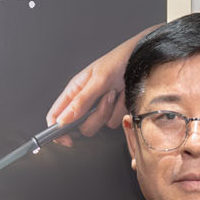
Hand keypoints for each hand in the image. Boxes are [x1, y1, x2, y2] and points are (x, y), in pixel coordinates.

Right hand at [46, 26, 156, 146]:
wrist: (143, 60)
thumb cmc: (119, 60)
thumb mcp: (98, 80)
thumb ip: (80, 101)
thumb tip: (62, 120)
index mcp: (74, 91)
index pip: (55, 116)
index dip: (57, 130)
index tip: (67, 139)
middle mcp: (84, 101)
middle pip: (79, 126)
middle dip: (95, 117)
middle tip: (106, 98)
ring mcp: (99, 108)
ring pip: (98, 125)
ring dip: (110, 111)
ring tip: (116, 92)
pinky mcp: (113, 112)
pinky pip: (114, 122)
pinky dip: (121, 109)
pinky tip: (124, 95)